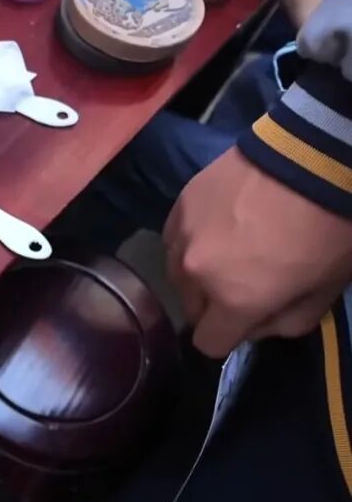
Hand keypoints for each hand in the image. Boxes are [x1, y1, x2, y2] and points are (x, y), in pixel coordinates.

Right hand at [163, 147, 351, 356]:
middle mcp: (194, 274)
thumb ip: (286, 323)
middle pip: (191, 308)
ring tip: (228, 247)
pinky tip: (219, 223)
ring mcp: (180, 236)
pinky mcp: (178, 205)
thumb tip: (258, 324)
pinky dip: (193, 240)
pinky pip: (175, 239)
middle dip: (214, 304)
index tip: (249, 319)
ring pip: (178, 273)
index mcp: (233, 301)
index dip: (230, 336)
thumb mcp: (325, 290)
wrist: (310, 158)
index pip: (209, 343)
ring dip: (199, 271)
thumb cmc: (326, 228)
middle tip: (244, 279)